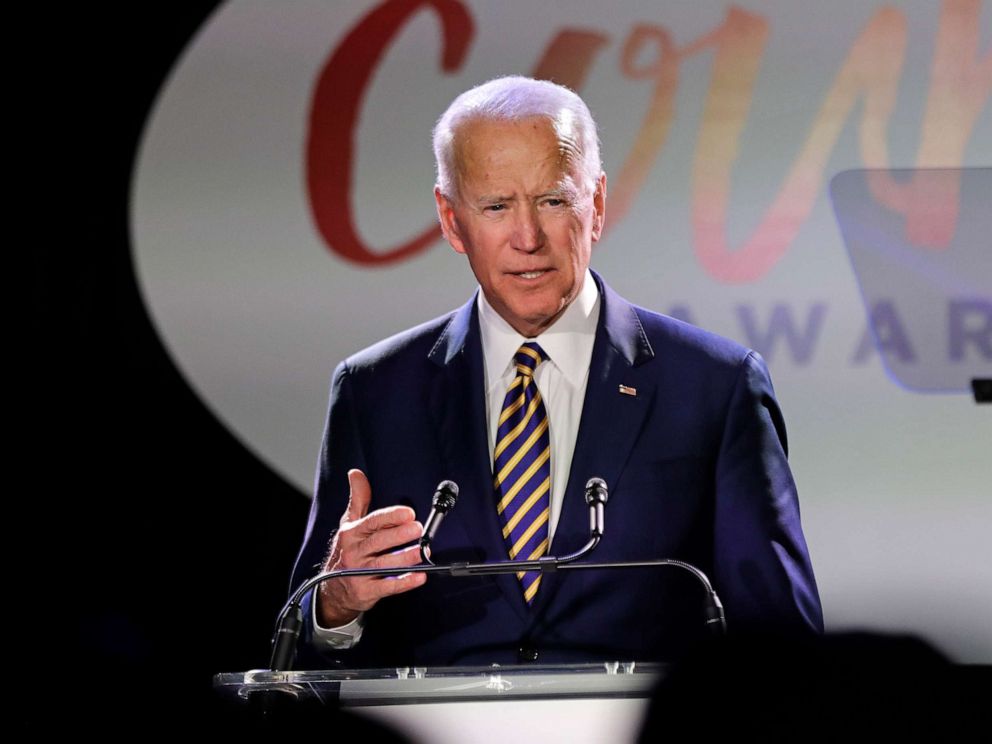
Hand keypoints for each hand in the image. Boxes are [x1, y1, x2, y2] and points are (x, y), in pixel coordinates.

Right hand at [316, 469, 426, 627]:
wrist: (333, 589)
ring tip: (421, 551)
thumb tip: (356, 473)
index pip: (372, 522)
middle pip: (379, 542)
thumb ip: (358, 499)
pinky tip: (419, 576)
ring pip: (384, 564)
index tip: (409, 512)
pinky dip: (404, 582)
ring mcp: (358, 573)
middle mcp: (354, 552)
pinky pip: (388, 587)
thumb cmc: (347, 551)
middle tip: (418, 529)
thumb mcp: (349, 524)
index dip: (391, 516)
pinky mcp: (365, 592)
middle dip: (400, 535)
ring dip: (405, 558)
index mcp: (351, 533)